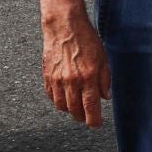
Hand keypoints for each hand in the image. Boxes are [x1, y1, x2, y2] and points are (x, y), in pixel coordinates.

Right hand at [41, 9, 110, 126]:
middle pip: (74, 110)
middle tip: (87, 118)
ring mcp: (57, 79)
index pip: (91, 107)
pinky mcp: (47, 76)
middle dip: (82, 118)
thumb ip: (105, 80)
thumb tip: (105, 97)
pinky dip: (58, 102)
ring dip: (70, 111)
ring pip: (61, 106)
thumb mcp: (103, 59)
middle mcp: (71, 81)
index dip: (93, 120)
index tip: (96, 125)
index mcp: (88, 77)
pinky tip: (64, 99)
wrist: (64, 26)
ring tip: (76, 109)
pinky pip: (51, 96)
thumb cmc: (86, 40)